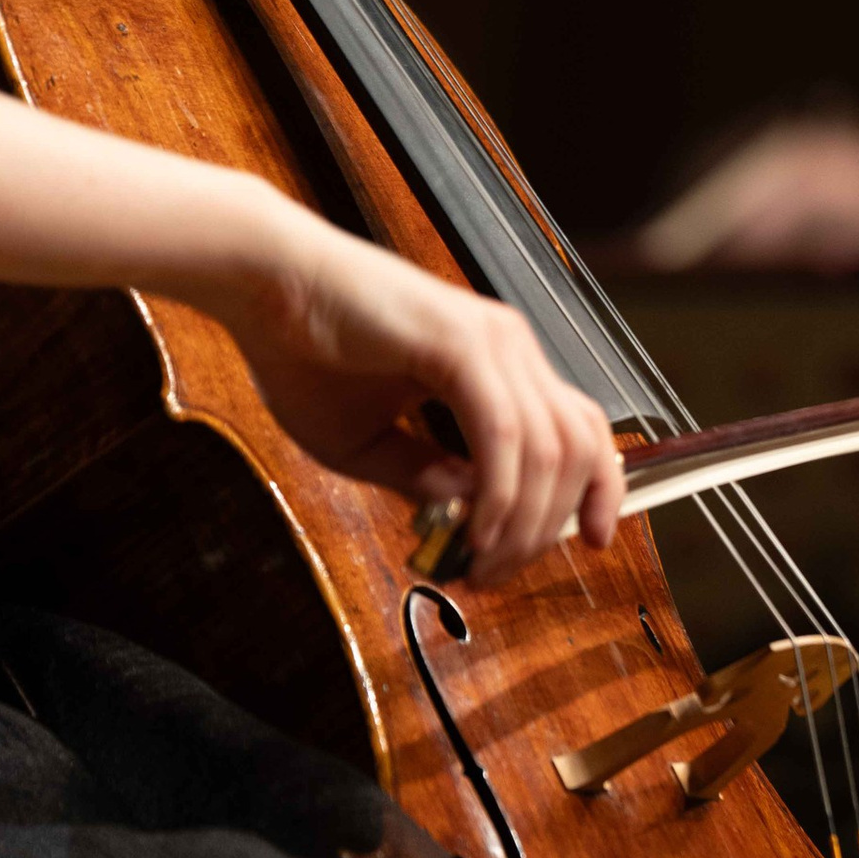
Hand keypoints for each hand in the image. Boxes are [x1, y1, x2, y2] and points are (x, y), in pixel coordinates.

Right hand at [200, 210, 624, 582]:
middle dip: (547, 526)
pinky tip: (473, 529)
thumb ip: (422, 475)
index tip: (591, 543)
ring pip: (549, 449)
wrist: (261, 286)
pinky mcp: (460, 343)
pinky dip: (498, 492)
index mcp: (496, 361)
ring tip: (481, 560)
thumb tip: (469, 513)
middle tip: (497, 571)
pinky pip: (503, 434)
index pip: (580, 428)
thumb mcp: (367, 442)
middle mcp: (506, 345)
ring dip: (522, 521)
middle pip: (577, 448)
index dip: (598, 489)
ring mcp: (491, 340)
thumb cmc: (302, 352)